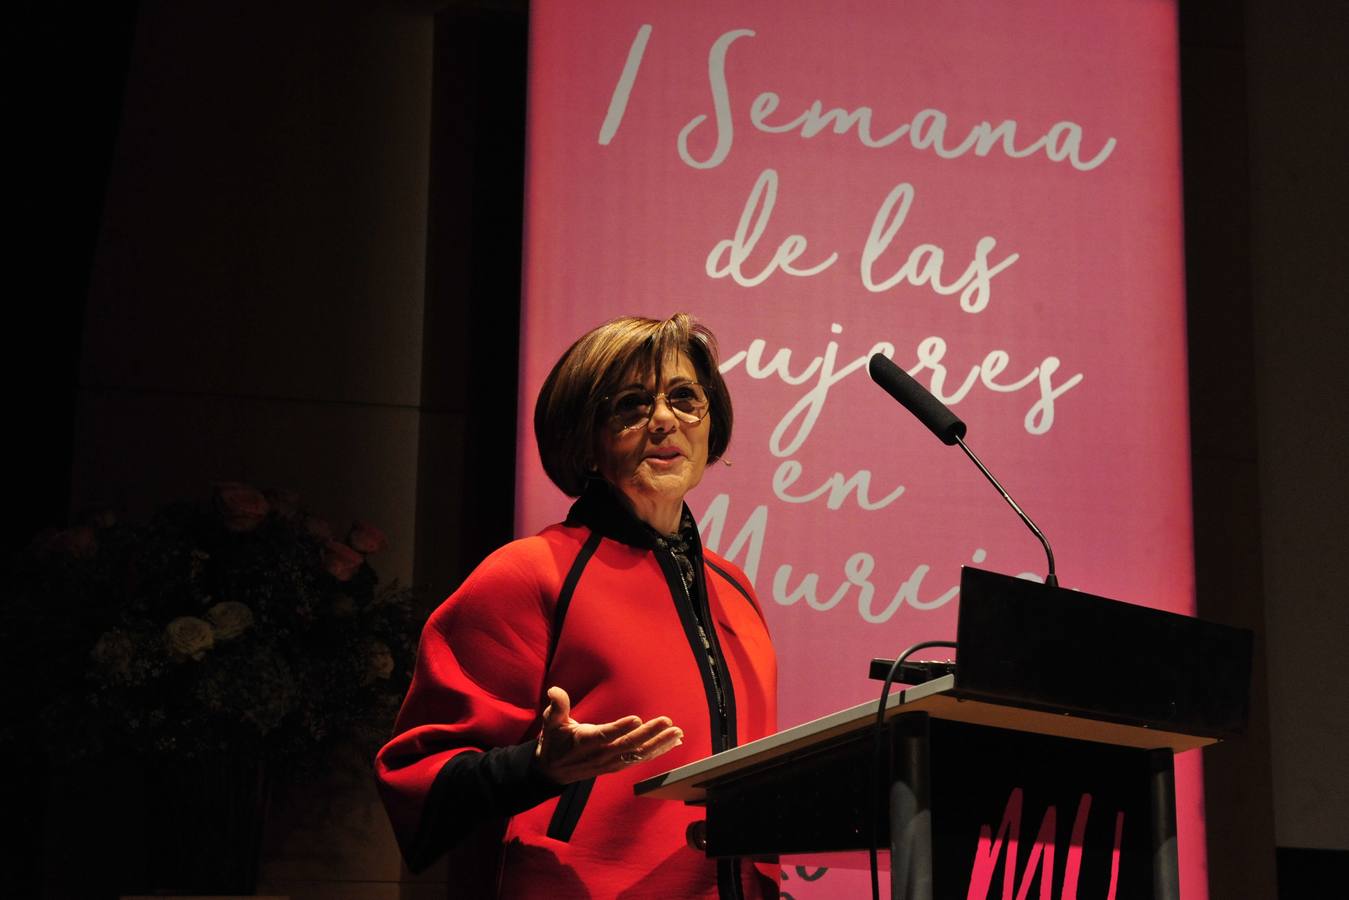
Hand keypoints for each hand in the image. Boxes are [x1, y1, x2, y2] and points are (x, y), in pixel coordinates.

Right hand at [533, 686, 683, 783]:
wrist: (553, 771)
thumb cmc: (554, 742)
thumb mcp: (551, 722)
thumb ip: (557, 706)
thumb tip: (554, 690)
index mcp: (584, 741)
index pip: (604, 735)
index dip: (620, 728)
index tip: (636, 719)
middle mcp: (600, 754)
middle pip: (627, 745)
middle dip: (649, 734)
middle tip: (667, 722)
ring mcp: (610, 763)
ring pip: (637, 754)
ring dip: (659, 744)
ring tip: (676, 732)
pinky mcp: (617, 766)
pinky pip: (640, 759)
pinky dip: (658, 751)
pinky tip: (673, 743)